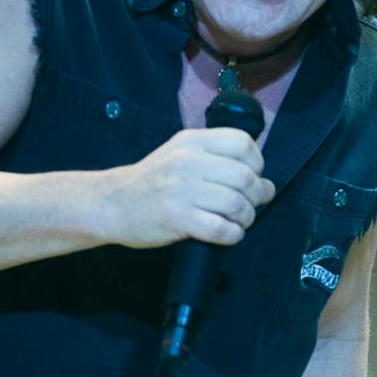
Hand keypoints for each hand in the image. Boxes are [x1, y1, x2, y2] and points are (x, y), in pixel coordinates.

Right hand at [103, 128, 274, 248]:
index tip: (252, 177)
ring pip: (237, 203)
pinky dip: (233, 235)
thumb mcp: (180, 153)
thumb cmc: (152, 181)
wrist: (111, 203)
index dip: (257, 164)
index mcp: (192, 141)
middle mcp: (188, 161)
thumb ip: (218, 159)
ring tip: (239, 221)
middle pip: (245, 177)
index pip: (243, 144)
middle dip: (256, 196)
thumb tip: (264, 182)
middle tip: (251, 206)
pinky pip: (221, 228)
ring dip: (246, 218)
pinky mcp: (177, 218)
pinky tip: (228, 234)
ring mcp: (182, 189)